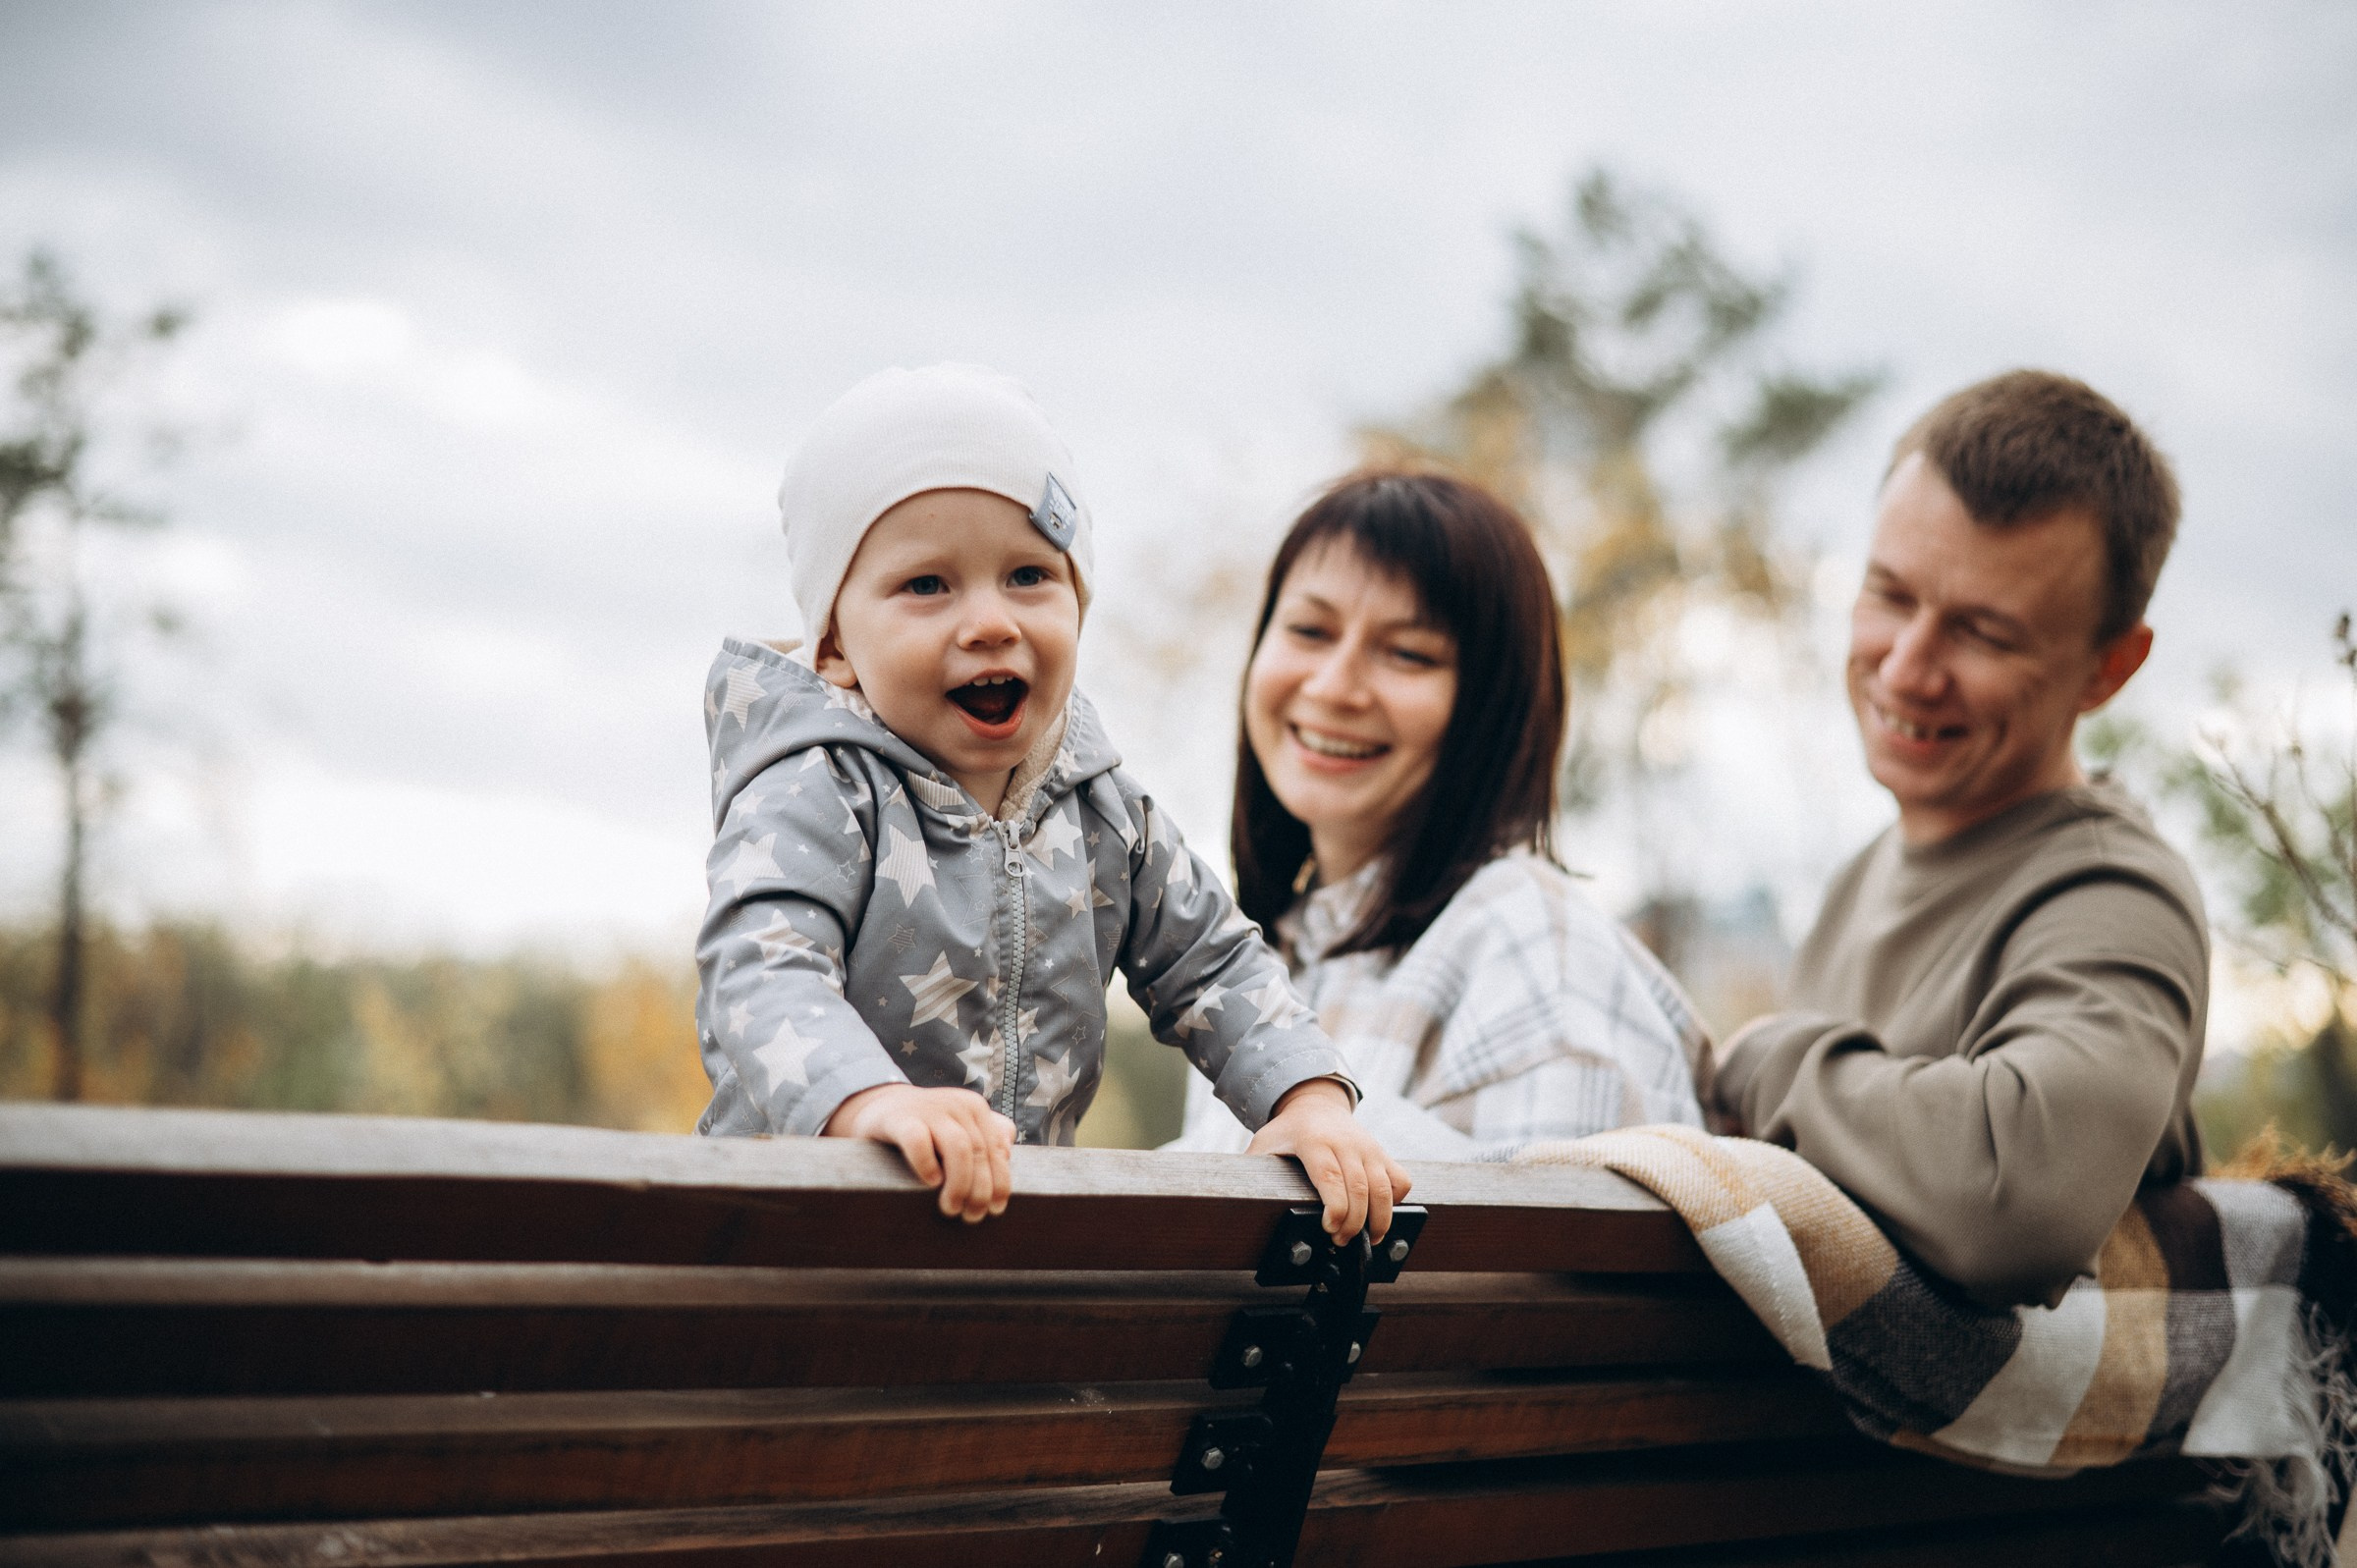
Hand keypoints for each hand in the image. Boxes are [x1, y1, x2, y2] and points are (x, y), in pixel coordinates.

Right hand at [825, 1084, 1015, 1221]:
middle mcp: (957, 1104)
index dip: (1000, 1183)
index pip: (997, 1149)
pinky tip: (929, 1183)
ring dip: (960, 1184)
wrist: (879, 1108)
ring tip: (951, 1208)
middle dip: (979, 1191)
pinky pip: (919, 1142)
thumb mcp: (960, 1129)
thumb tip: (1007, 1158)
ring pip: (959, 1148)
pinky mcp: (901, 1118)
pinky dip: (927, 1165)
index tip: (995, 1210)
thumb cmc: (926, 1129)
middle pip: (980, 1152)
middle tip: (971, 1217)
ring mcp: (929, 1109)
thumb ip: (988, 1139)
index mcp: (976, 1108)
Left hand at [1248, 1078, 1411, 1243]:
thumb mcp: (1264, 1145)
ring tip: (1366, 1238)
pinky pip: (1401, 1181)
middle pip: (1359, 1189)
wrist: (1314, 1104)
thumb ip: (1253, 1170)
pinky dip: (1396, 1202)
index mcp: (1314, 1141)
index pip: (1331, 1178)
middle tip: (1341, 1241)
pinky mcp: (1383, 1154)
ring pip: (1385, 1188)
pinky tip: (1379, 1213)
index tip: (1329, 1229)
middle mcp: (1346, 1142)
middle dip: (1353, 1223)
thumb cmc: (1287, 1132)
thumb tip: (1236, 1200)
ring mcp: (1368, 1147)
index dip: (1336, 1209)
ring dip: (1379, 1220)